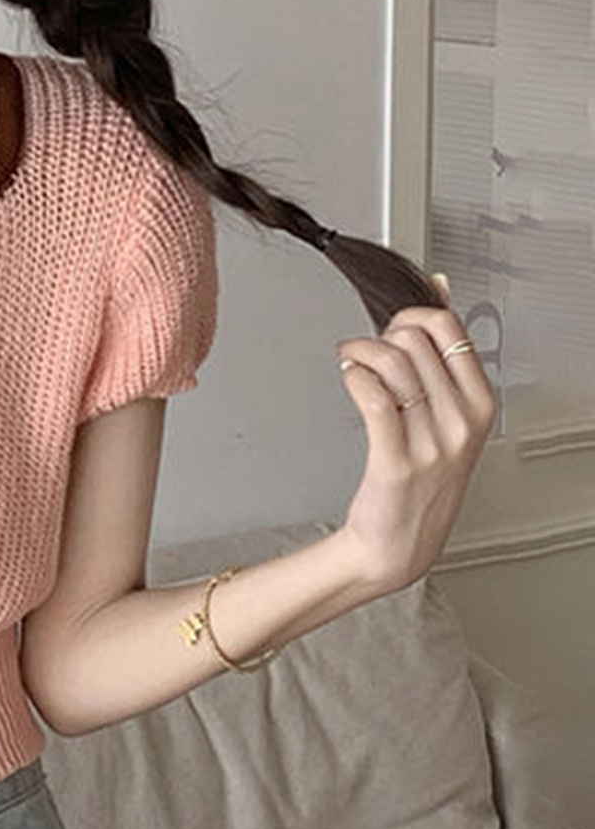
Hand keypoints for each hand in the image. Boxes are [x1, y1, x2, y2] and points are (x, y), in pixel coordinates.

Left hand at [335, 272, 497, 591]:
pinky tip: (348, 380)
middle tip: (365, 352)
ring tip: (349, 363)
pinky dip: (353, 377)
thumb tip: (440, 286)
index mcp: (480, 403)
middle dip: (379, 335)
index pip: (449, 327)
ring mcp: (433, 443)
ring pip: (392, 363)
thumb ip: (443, 353)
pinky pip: (373, 397)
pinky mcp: (397, 461)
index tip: (392, 331)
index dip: (409, 317)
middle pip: (414, 339)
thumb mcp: (447, 414)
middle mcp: (462, 421)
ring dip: (358, 353)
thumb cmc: (420, 475)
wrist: (398, 543)